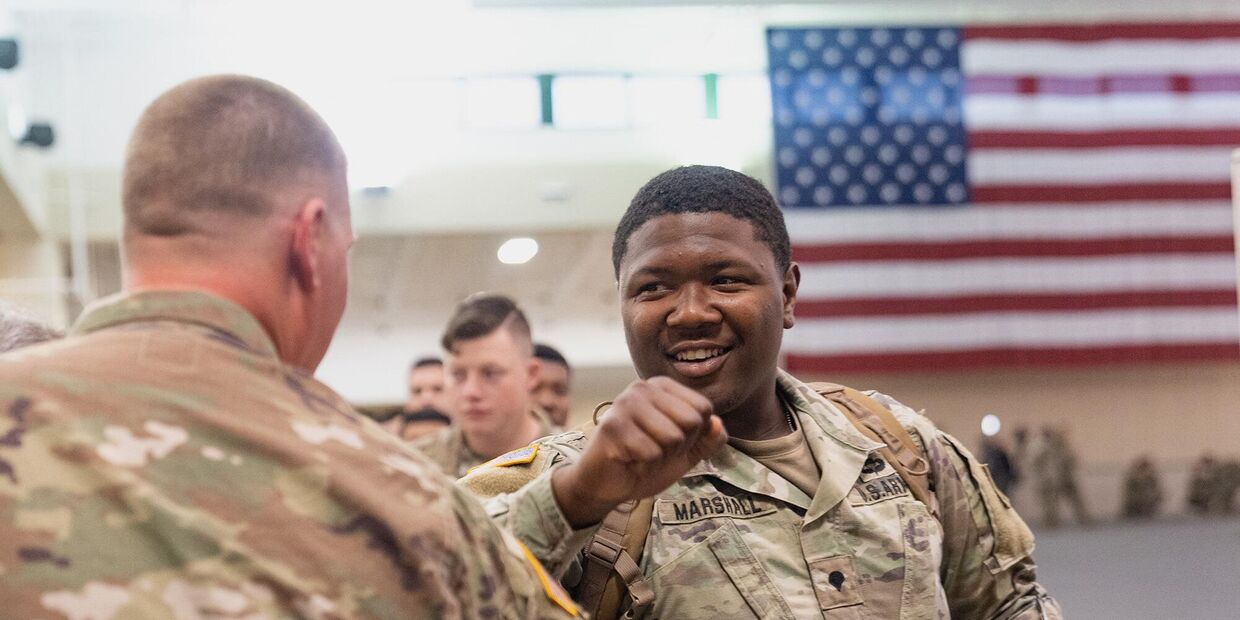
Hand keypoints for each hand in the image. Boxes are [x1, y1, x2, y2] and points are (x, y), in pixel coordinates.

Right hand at [551, 376, 726, 527]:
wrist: (607, 485)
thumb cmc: (645, 462)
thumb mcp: (686, 452)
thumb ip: (708, 439)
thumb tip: (718, 424)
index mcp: (662, 387)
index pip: (704, 408)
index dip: (694, 435)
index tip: (670, 441)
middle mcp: (643, 387)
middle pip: (691, 421)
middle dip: (678, 447)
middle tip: (653, 449)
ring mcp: (625, 404)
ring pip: (673, 437)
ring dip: (661, 458)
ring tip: (641, 454)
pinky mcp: (612, 426)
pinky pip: (651, 453)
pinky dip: (644, 467)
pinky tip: (629, 461)